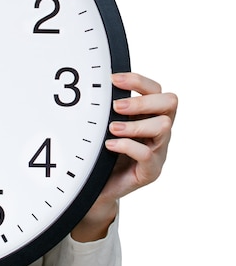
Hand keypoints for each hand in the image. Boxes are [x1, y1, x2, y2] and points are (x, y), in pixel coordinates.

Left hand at [72, 71, 176, 241]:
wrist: (97, 185)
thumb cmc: (103, 150)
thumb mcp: (105, 124)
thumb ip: (109, 109)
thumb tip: (95, 86)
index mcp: (149, 114)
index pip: (156, 90)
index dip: (137, 81)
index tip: (113, 79)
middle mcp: (158, 130)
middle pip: (169, 103)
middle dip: (141, 101)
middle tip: (116, 106)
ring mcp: (158, 151)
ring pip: (163, 127)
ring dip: (135, 124)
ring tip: (112, 128)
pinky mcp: (150, 171)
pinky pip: (148, 155)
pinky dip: (128, 146)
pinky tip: (110, 145)